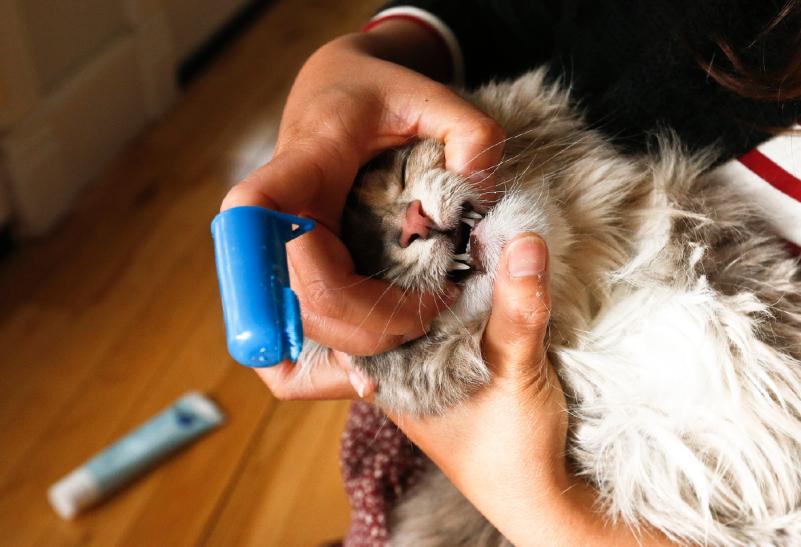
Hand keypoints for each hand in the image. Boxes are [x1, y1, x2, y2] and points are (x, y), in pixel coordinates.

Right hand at [222, 22, 505, 398]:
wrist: (340, 96)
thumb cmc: (376, 94)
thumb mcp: (431, 96)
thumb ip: (470, 134)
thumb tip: (478, 200)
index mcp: (294, 173)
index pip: (256, 221)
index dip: (285, 268)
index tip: (377, 286)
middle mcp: (274, 225)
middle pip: (307, 303)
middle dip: (379, 324)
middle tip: (439, 306)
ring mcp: (280, 257)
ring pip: (305, 331)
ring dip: (368, 344)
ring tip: (423, 320)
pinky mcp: (294, 276)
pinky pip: (303, 338)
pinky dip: (340, 356)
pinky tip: (386, 344)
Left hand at [393, 234, 673, 545]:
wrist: (550, 497)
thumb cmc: (513, 452)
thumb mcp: (513, 372)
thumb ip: (517, 310)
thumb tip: (525, 242)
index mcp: (391, 376)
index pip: (363, 311)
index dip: (373, 264)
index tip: (389, 218)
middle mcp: (405, 369)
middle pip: (398, 301)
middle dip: (413, 260)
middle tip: (423, 207)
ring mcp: (434, 367)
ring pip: (429, 307)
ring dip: (444, 275)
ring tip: (447, 219)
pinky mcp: (466, 365)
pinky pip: (458, 317)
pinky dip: (468, 292)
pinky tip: (475, 259)